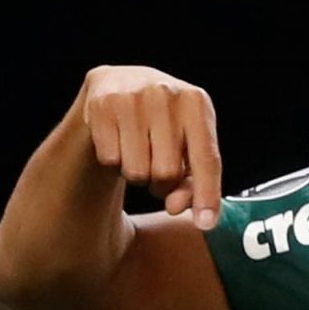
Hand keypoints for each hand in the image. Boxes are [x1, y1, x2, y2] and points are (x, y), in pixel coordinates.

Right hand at [78, 65, 222, 229]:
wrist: (120, 84)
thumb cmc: (163, 124)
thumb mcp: (187, 146)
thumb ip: (192, 183)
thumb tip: (176, 208)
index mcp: (197, 102)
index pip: (207, 159)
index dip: (207, 195)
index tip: (206, 225)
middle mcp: (166, 94)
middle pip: (167, 172)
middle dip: (162, 182)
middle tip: (157, 166)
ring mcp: (132, 96)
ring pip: (136, 171)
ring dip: (137, 174)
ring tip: (138, 151)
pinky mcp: (101, 104)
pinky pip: (110, 159)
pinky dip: (114, 160)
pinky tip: (118, 141)